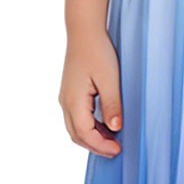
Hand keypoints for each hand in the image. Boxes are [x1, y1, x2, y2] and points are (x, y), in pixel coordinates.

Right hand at [61, 32, 123, 157]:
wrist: (84, 32)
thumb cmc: (97, 52)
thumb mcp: (110, 79)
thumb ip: (112, 105)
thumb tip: (115, 128)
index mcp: (74, 101)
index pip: (85, 134)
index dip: (101, 145)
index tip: (118, 149)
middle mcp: (65, 102)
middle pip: (77, 135)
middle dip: (96, 146)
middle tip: (116, 150)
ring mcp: (66, 98)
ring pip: (75, 128)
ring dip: (92, 138)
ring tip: (112, 141)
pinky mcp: (70, 94)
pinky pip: (76, 118)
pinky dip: (89, 128)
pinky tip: (104, 126)